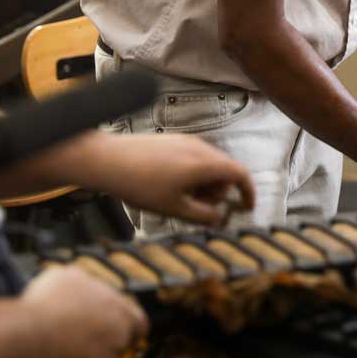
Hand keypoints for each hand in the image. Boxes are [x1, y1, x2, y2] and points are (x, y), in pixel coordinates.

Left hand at [21, 266, 148, 357]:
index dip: (131, 333)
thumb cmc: (61, 356)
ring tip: (63, 324)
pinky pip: (69, 282)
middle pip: (116, 304)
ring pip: (92, 291)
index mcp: (125, 320)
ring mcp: (89, 282)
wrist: (29, 338)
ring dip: (83, 304)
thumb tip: (112, 351)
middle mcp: (112, 296)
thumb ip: (112, 353)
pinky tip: (50, 310)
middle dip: (104, 317)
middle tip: (87, 335)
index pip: (140, 322)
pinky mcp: (66, 274)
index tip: (122, 340)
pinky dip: (61, 293)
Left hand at [97, 133, 255, 223]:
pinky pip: (194, 157)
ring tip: (179, 196)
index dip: (248, 192)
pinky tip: (170, 184)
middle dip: (218, 192)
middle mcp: (200, 147)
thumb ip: (202, 215)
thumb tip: (218, 218)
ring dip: (204, 183)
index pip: (240, 174)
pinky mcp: (173, 139)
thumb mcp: (174, 209)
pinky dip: (192, 173)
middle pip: (224, 170)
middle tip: (198, 207)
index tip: (246, 207)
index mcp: (205, 164)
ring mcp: (186, 141)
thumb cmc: (140, 184)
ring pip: (209, 164)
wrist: (108, 160)